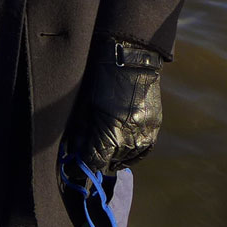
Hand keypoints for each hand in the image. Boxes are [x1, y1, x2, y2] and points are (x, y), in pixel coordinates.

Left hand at [65, 38, 162, 172]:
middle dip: (95, 159)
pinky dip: (129, 152)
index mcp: (110, 136)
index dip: (80, 167)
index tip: (72, 167)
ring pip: (125, 159)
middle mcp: (130, 141)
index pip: (93, 164)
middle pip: (109, 163)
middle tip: (86, 152)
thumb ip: (81, 133)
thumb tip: (75, 152)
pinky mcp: (154, 130)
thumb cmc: (99, 79)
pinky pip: (141, 152)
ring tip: (102, 147)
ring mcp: (145, 136)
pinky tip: (120, 148)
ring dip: (113, 156)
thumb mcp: (84, 107)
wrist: (130, 59)